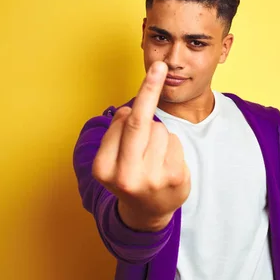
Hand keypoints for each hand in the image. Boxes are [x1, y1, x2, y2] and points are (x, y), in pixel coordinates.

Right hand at [92, 61, 190, 230]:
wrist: (147, 214)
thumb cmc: (128, 177)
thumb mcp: (111, 159)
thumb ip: (116, 134)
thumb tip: (128, 109)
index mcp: (104, 169)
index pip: (123, 124)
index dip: (141, 96)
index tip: (154, 70)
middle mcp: (126, 176)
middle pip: (140, 123)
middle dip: (150, 89)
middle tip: (160, 65)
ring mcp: (153, 180)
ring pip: (161, 131)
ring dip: (159, 135)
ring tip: (152, 157)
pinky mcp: (176, 180)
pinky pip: (175, 142)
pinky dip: (171, 146)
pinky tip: (165, 164)